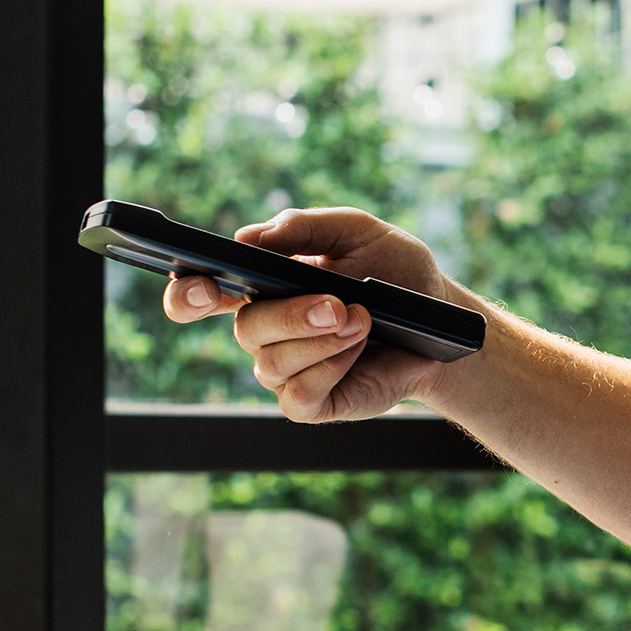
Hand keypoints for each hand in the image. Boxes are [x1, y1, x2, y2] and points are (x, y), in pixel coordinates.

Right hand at [162, 208, 462, 422]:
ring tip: (363, 319)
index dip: (189, 294)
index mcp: (262, 287)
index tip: (203, 287)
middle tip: (336, 305)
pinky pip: (298, 394)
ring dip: (322, 340)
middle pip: (245, 329)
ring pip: (272, 363)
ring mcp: (285, 370)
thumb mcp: (359, 234)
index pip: (200, 293)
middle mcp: (265, 330)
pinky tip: (357, 348)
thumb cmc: (396, 274)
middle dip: (290, 316)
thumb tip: (251, 236)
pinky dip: (330, 368)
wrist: (442, 322)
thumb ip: (305, 228)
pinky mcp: (310, 402)